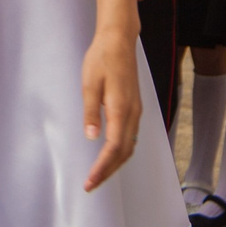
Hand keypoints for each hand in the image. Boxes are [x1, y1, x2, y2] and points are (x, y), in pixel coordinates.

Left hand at [80, 27, 141, 191]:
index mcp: (120, 108)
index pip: (114, 147)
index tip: (90, 181)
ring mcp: (135, 110)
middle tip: (91, 185)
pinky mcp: (134, 107)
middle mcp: (132, 113)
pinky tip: (110, 155)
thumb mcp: (90, 83)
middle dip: (108, 171)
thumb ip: (90, 111)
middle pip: (124, 152)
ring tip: (99, 175)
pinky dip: (121, 152)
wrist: (119, 40)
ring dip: (115, 163)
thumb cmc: (102, 58)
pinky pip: (130, 136)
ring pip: (129, 146)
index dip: (103, 167)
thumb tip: (91, 137)